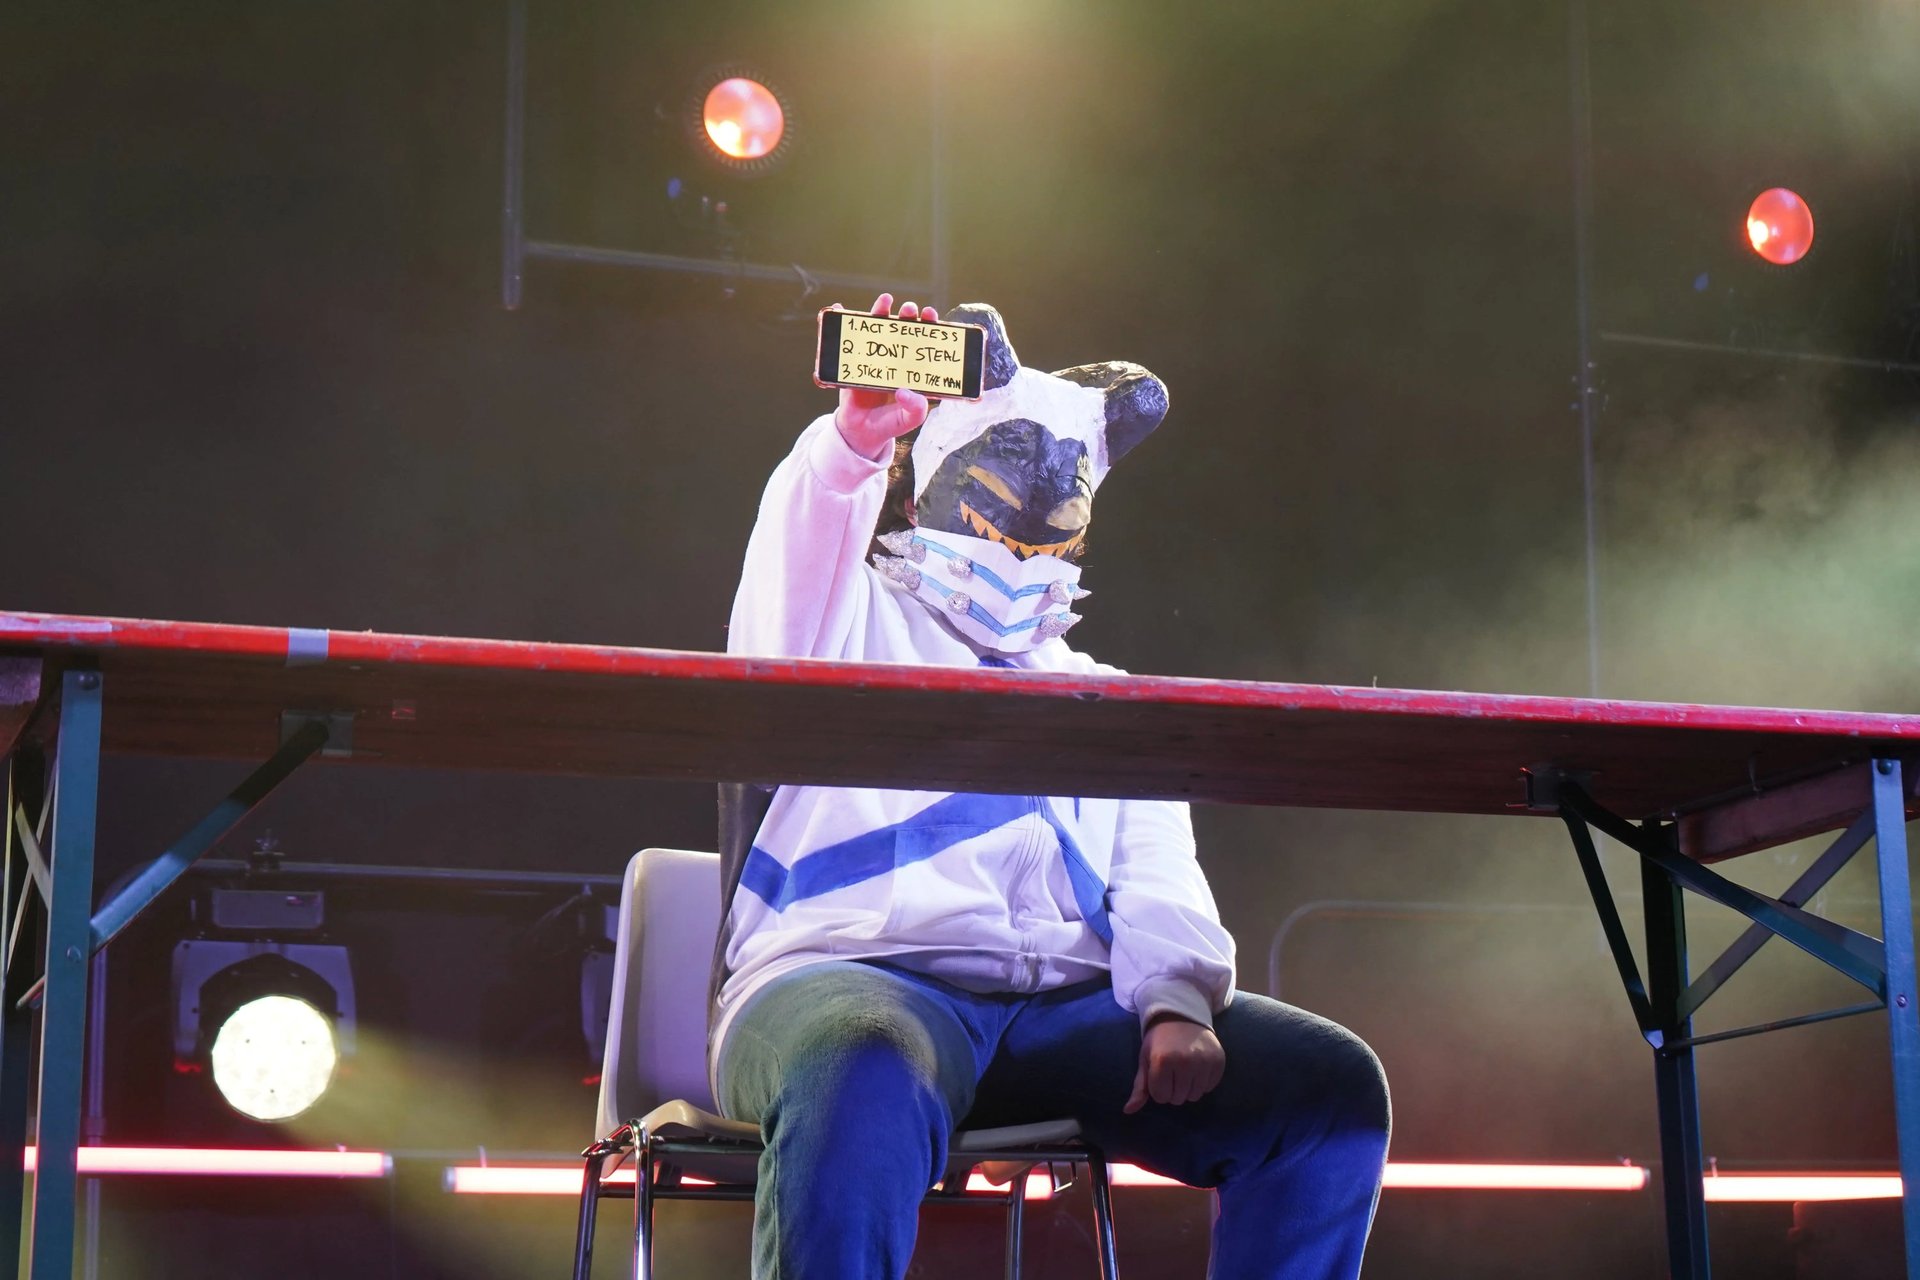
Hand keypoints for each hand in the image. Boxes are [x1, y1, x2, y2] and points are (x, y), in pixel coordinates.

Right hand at [833, 293, 937, 460]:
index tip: (930, 315)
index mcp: (911, 368)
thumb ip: (916, 408)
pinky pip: (844, 340)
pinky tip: (838, 308)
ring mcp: (872, 357)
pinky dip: (839, 322)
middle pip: (901, 330)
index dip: (928, 326)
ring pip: (876, 329)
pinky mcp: (850, 363)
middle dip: (907, 316)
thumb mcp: (910, 419)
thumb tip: (904, 390)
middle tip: (911, 309)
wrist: (862, 433)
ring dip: (879, 311)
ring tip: (885, 300)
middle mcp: (893, 358)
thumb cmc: (890, 422)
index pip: (922, 342)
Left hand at [1123, 1015, 1224, 1113]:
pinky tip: (1197, 1068)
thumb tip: (1128, 1111)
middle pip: (1178, 1099)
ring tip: (1184, 1071)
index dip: (1158, 1088)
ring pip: (1195, 1096)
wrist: (1182, 1015)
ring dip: (1188, 1089)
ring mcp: (1204, 1061)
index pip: (1160, 1097)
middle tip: (1172, 1072)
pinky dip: (1203, 1083)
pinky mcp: (1218, 1061)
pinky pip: (1209, 1088)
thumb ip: (1140, 1087)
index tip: (1159, 1074)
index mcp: (1162, 1061)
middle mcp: (1185, 1062)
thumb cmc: (1159, 1040)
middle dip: (1173, 1090)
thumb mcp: (1145, 1059)